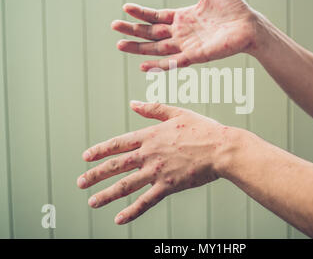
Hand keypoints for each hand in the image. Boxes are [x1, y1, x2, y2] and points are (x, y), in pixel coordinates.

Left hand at [77, 101, 239, 223]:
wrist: (221, 148)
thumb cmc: (203, 129)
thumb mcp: (177, 113)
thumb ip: (153, 108)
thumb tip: (133, 103)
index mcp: (150, 135)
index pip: (118, 144)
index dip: (100, 151)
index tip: (85, 157)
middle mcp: (149, 154)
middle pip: (116, 166)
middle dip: (95, 175)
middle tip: (80, 182)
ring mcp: (157, 171)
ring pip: (125, 185)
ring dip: (106, 194)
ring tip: (92, 202)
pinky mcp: (168, 186)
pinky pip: (146, 201)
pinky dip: (132, 211)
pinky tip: (119, 219)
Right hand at [111, 0, 263, 70]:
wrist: (250, 25)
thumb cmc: (233, 7)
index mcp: (183, 17)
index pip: (156, 16)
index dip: (141, 13)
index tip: (125, 8)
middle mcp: (182, 33)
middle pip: (152, 34)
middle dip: (133, 31)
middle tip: (114, 27)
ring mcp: (187, 46)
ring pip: (157, 49)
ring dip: (139, 49)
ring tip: (120, 46)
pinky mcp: (196, 56)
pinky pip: (174, 62)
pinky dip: (159, 64)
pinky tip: (144, 65)